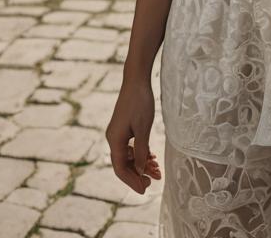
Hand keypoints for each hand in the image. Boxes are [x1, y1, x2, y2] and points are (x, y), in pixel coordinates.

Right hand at [106, 79, 161, 194]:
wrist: (136, 80)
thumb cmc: (140, 102)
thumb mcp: (143, 129)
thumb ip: (141, 151)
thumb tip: (141, 171)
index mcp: (115, 140)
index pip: (121, 169)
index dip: (132, 181)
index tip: (145, 190)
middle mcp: (113, 138)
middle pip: (124, 164)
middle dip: (138, 174)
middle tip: (154, 181)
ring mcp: (118, 133)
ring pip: (128, 156)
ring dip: (141, 164)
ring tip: (157, 170)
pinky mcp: (124, 127)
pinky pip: (130, 146)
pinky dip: (141, 153)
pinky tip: (152, 157)